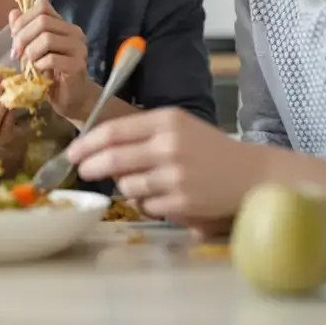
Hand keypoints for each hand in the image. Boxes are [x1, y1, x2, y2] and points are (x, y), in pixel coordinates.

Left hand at [10, 0, 89, 119]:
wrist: (72, 98)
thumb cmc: (52, 73)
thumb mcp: (34, 49)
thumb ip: (25, 30)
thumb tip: (13, 13)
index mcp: (63, 25)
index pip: (43, 7)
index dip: (24, 19)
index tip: (14, 36)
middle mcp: (74, 32)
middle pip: (43, 21)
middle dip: (23, 37)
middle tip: (16, 54)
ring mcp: (78, 49)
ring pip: (47, 38)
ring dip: (31, 52)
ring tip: (28, 63)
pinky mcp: (77, 66)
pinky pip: (52, 59)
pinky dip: (39, 64)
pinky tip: (38, 71)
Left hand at [65, 108, 262, 222]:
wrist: (253, 174)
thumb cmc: (210, 149)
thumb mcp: (178, 127)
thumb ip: (141, 134)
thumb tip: (98, 150)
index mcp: (167, 120)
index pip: (113, 131)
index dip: (87, 143)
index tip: (72, 152)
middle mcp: (170, 145)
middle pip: (112, 158)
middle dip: (90, 166)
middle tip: (81, 171)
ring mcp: (176, 175)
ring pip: (126, 185)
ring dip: (123, 187)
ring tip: (139, 183)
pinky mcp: (182, 201)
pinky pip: (145, 206)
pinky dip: (145, 204)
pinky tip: (161, 197)